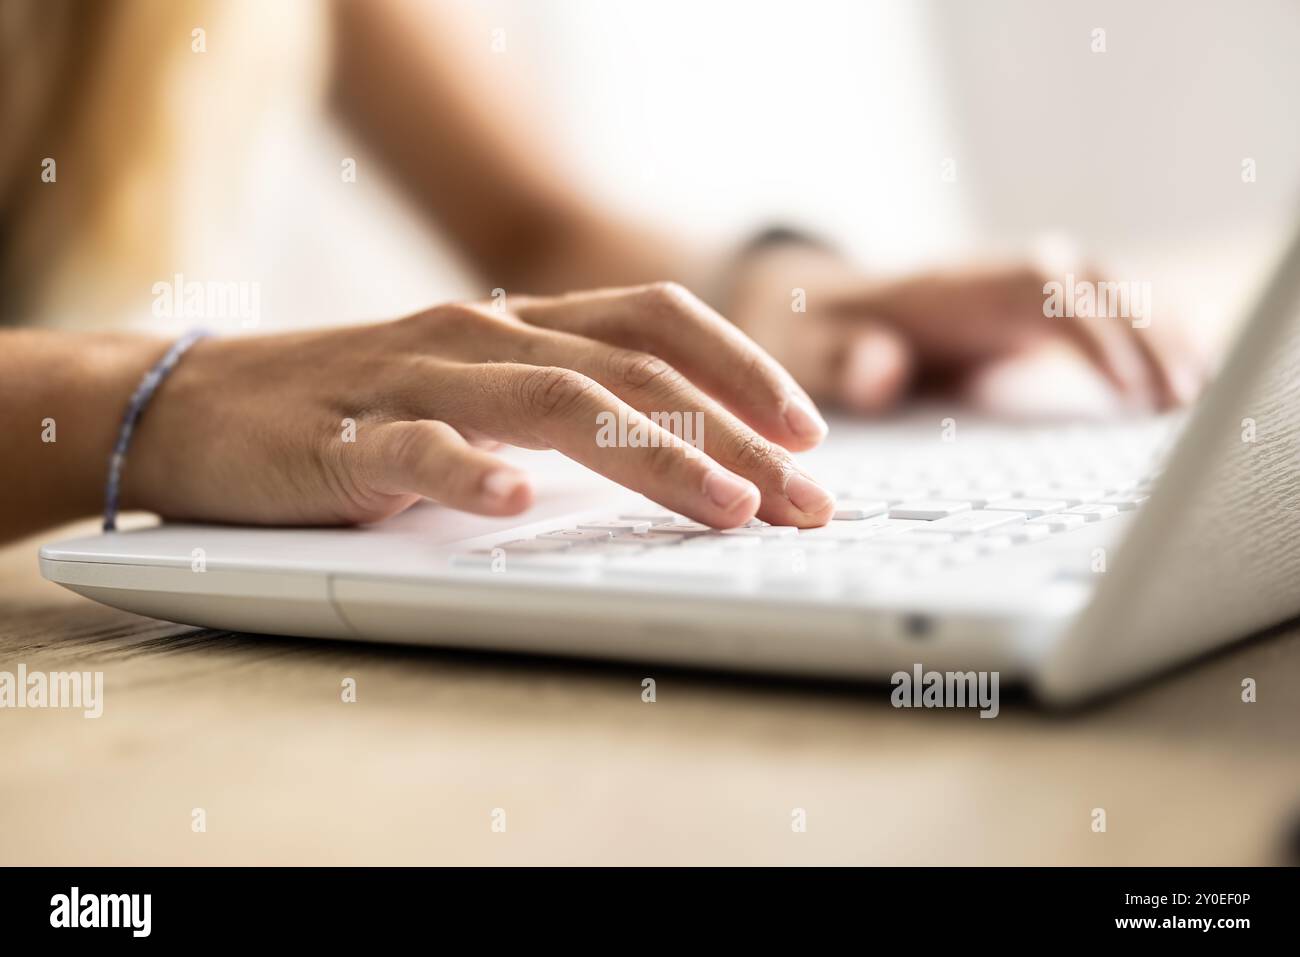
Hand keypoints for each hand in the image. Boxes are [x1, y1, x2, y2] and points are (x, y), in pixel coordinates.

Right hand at [121, 284, 836, 530]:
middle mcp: (482, 337)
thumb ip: (567, 415)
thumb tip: (687, 467)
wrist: (200, 404)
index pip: (656, 323)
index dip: (742, 369)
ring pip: (552, 402)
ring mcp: (413, 382)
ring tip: (724, 506)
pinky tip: (511, 501)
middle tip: (807, 499)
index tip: (809, 432)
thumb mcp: (481, 399)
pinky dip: (466, 469)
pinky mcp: (341, 437)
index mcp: (522, 327)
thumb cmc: (361, 410)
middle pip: (634, 373)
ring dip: (651, 456)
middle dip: (734, 435)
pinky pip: (413, 449)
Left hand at [726, 244, 1209, 414]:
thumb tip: (882, 370)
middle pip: (1087, 283)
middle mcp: (992, 280)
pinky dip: (1139, 338)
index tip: (1122, 381)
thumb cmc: (810, 334)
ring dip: (1153, 333)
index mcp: (949, 286)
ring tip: (1192, 394)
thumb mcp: (807, 350)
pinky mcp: (1024, 320)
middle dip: (1140, 330)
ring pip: (1103, 294)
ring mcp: (1013, 296)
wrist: (810, 311)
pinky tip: (1176, 375)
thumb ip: (841, 360)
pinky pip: (1095, 318)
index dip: (1086, 329)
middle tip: (1179, 395)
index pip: (1036, 290)